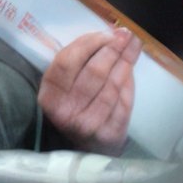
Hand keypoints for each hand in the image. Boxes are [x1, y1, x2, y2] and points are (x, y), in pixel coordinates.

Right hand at [39, 29, 139, 154]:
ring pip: (112, 86)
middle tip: (124, 35)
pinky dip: (129, 83)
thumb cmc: (72, 109)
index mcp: (49, 97)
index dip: (88, 44)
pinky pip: (124, 102)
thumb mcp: (61, 89)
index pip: (67, 62)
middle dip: (112, 49)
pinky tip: (131, 69)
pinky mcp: (110, 133)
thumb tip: (104, 34)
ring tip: (133, 46)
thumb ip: (74, 65)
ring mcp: (89, 124)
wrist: (84, 149)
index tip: (105, 32)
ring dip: (125, 62)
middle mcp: (66, 111)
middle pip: (93, 72)